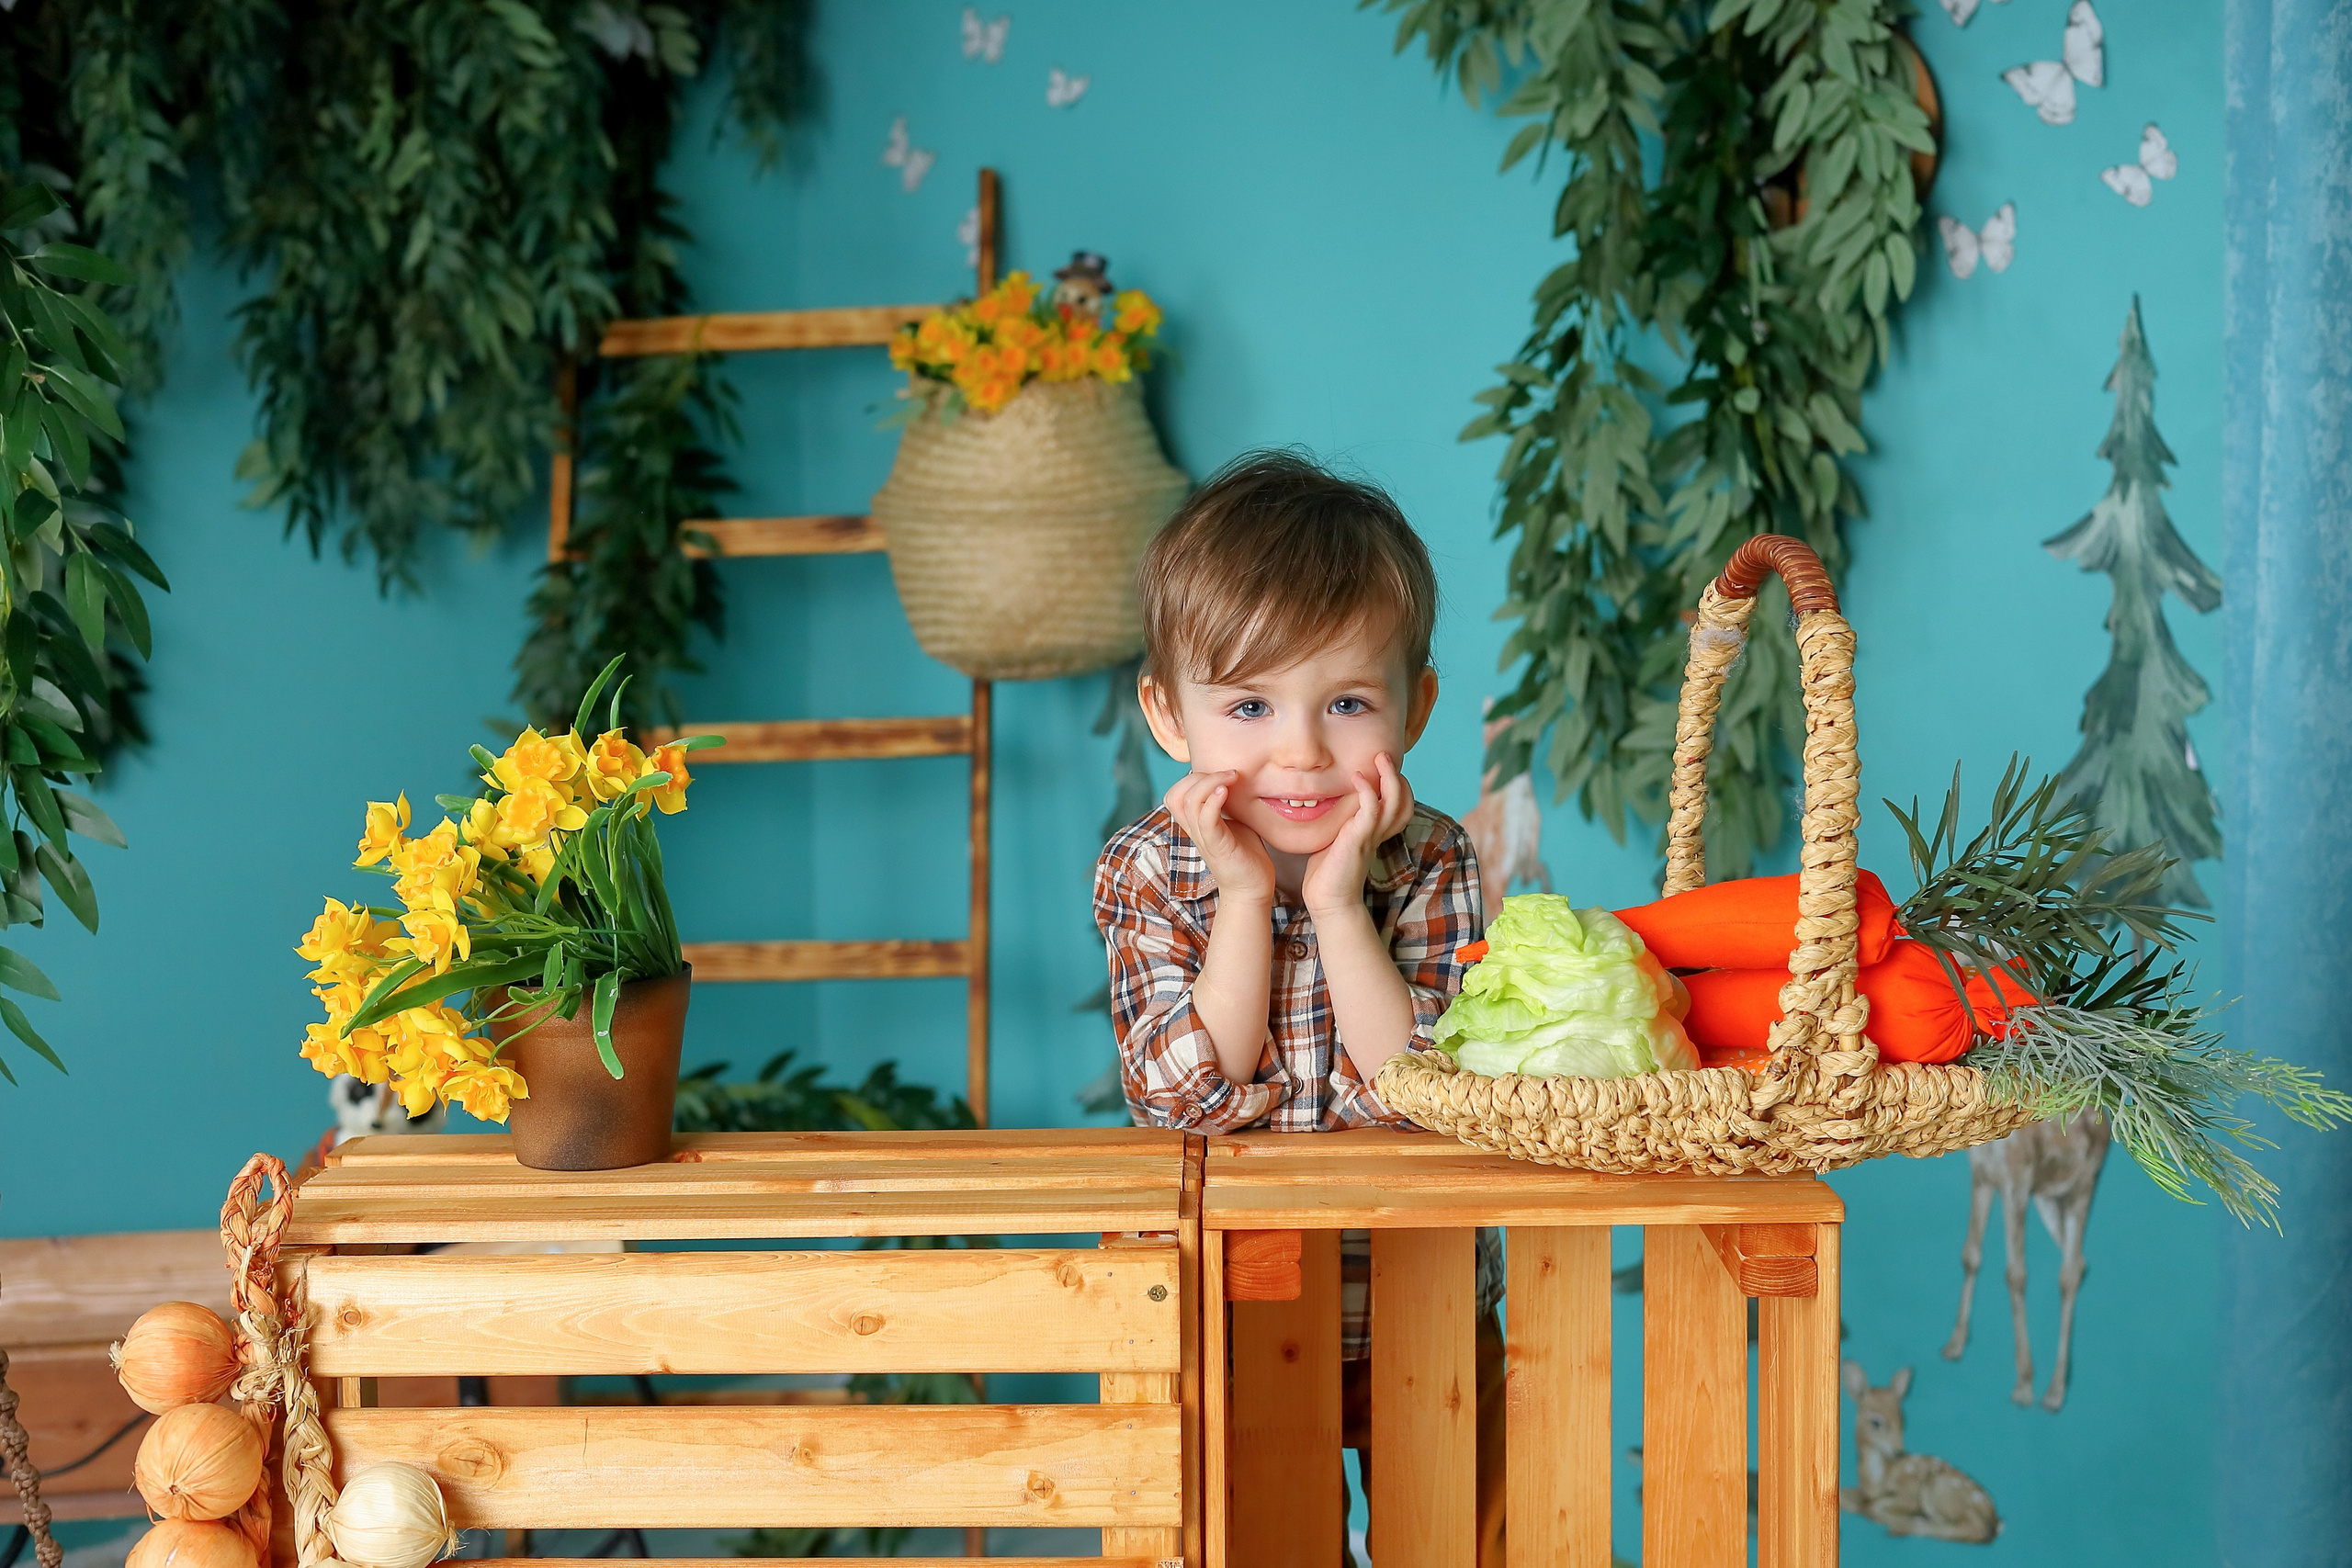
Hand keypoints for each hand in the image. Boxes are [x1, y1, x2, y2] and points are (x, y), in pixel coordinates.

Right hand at [1164, 769, 1276, 906]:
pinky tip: (1226, 792)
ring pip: (1189, 803)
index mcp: (1195, 824)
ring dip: (1209, 783)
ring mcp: (1205, 839)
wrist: (1252, 889)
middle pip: (1175, 796)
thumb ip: (1227, 804)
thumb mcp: (1233, 822)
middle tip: (1228, 774)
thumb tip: (1234, 780)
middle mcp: (1195, 831)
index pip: (1174, 795)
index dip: (1190, 779)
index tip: (1220, 774)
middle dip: (1198, 776)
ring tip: (1231, 778)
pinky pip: (1206, 820)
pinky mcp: (1218, 847)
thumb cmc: (1245, 855)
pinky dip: (1213, 802)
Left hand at [1302, 752, 1413, 917]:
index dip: (1398, 786)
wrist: (1328, 900)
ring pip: (1395, 802)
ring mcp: (1370, 836)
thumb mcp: (1336, 838)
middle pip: (1405, 801)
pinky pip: (1371, 810)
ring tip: (1379, 757)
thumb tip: (1327, 801)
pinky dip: (1368, 791)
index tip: (1382, 769)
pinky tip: (1356, 778)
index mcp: (1376, 832)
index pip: (1400, 805)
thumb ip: (1340, 821)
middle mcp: (1378, 833)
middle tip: (1384, 755)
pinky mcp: (1358, 840)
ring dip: (1389, 776)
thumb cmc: (1327, 871)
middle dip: (1398, 776)